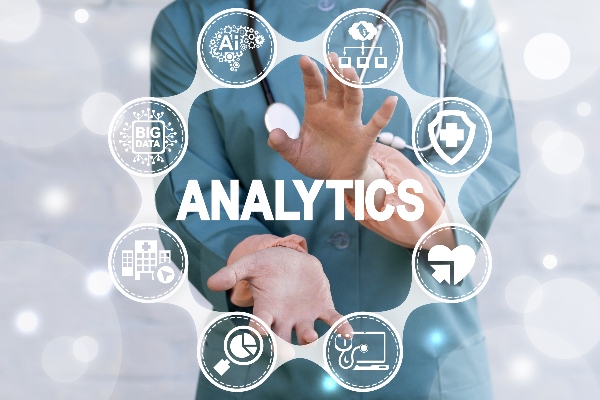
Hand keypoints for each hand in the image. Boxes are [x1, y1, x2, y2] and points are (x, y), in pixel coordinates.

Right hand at [207, 247, 351, 343]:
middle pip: (282, 339)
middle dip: (283, 348)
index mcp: (266, 310)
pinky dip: (340, 327)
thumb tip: (211, 282)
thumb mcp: (250, 264)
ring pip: (307, 334)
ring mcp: (305, 316)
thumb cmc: (268, 265)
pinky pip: (332, 321)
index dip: (258, 331)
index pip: (259, 325)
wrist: (292, 258)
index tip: (256, 333)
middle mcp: (285, 319)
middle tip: (285, 353)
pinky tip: (346, 333)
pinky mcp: (323, 308)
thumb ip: (232, 273)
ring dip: (308, 338)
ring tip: (309, 337)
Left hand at [268, 54, 396, 181]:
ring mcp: (351, 123)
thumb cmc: (316, 161)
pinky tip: (391, 100)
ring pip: (353, 100)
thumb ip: (283, 145)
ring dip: (352, 86)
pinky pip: (376, 123)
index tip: (304, 59)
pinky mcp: (364, 137)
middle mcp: (335, 112)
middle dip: (333, 73)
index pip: (313, 88)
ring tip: (349, 71)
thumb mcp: (295, 154)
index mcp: (316, 111)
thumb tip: (273, 135)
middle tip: (331, 56)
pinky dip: (384, 113)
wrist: (336, 179)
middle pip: (335, 88)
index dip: (310, 74)